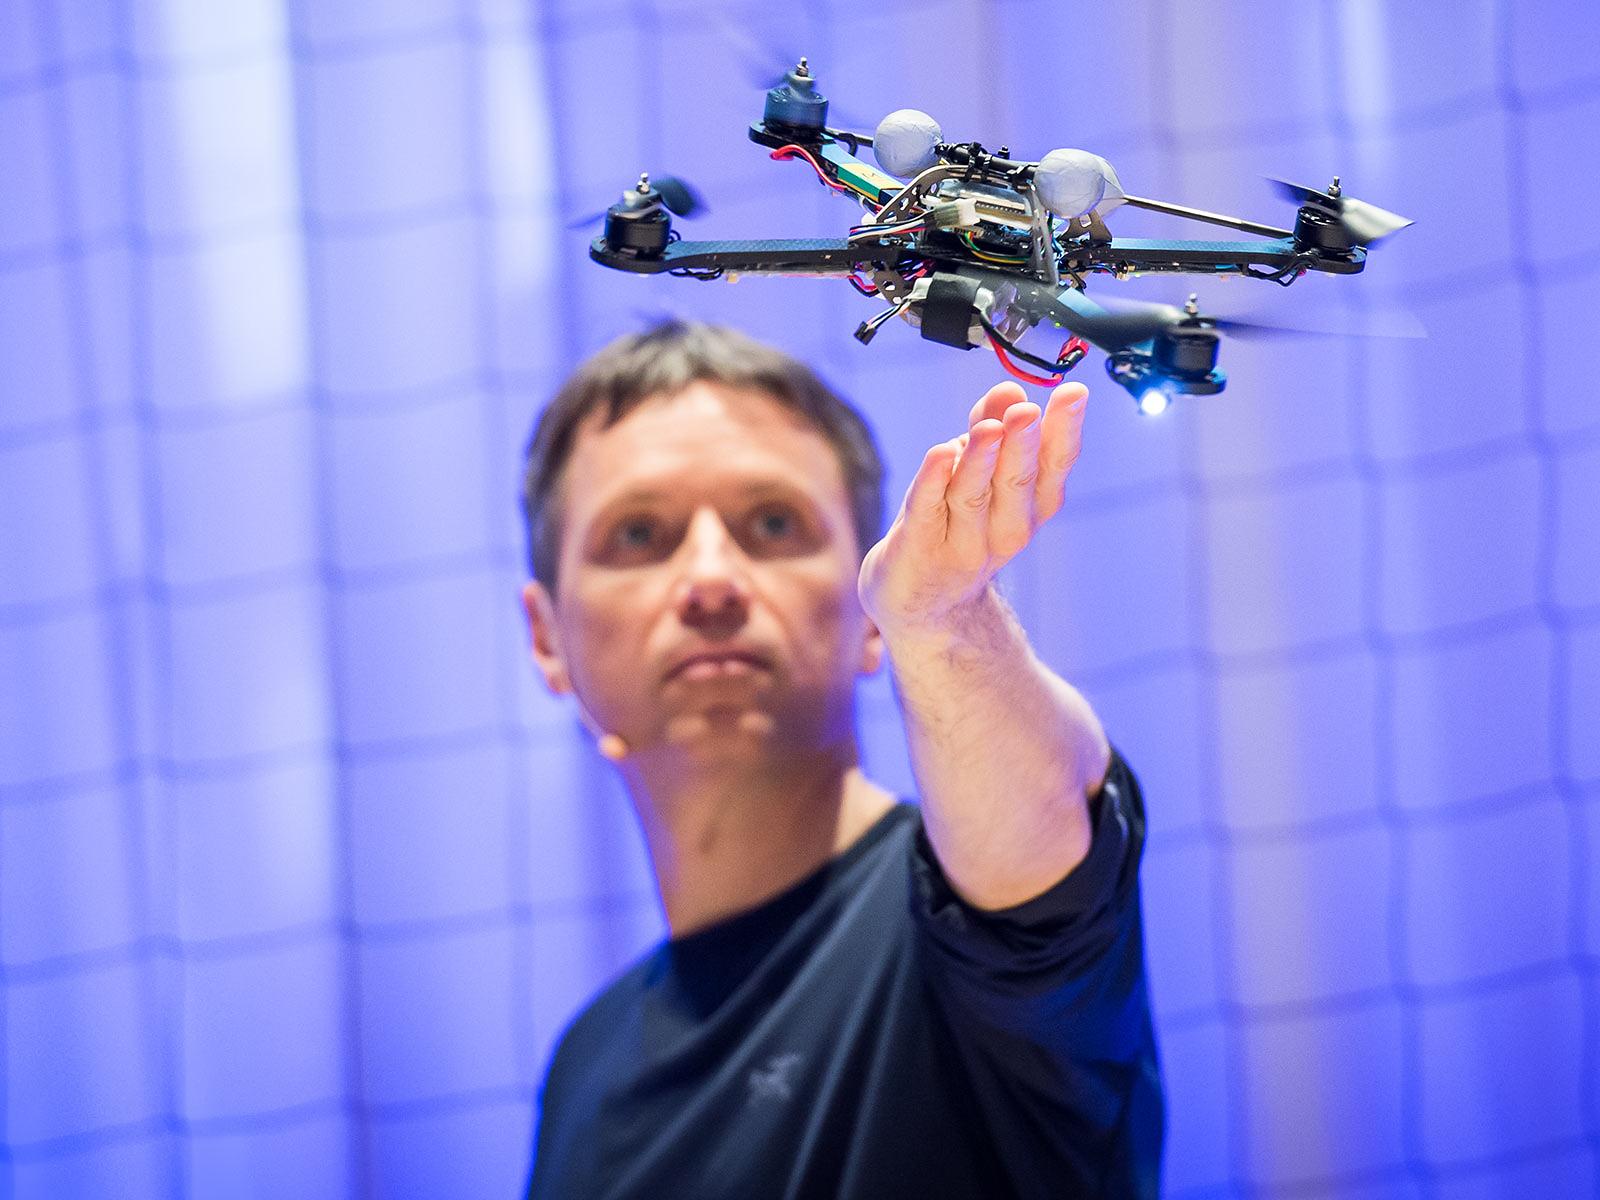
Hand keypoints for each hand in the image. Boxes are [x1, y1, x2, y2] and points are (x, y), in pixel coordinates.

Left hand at [858, 380, 1087, 637]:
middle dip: (1022, 445)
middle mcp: (1005, 528)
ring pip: (973, 496)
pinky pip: (927, 511)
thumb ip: (992, 425)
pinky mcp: (919, 547)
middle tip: (1027, 412)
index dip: (1065, 430)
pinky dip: (933, 482)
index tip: (1073, 393)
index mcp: (1030, 506)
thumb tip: (1010, 389)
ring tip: (988, 429)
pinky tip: (941, 454)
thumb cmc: (956, 524)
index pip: (1054, 465)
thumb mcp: (980, 470)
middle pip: (1018, 482)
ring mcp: (962, 542)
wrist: (924, 602)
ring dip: (981, 461)